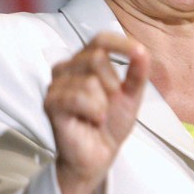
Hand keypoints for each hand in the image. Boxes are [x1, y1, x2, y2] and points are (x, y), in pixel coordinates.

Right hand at [44, 32, 149, 193]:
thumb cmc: (112, 122)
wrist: (99, 154)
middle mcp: (67, 67)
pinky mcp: (50, 103)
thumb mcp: (132, 95)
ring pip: (90, 81)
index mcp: (85, 60)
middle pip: (96, 57)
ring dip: (103, 104)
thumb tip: (142, 51)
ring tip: (98, 116)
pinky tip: (93, 120)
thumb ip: (138, 72)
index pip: (100, 39)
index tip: (139, 52)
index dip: (120, 43)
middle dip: (112, 84)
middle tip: (110, 103)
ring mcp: (56, 84)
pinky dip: (93, 111)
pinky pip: (77, 97)